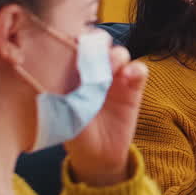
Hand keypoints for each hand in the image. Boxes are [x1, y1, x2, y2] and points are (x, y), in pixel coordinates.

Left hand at [66, 38, 148, 186]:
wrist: (99, 155)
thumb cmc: (75, 133)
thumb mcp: (65, 115)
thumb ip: (64, 97)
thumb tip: (55, 82)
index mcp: (73, 72)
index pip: (74, 45)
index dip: (74, 39)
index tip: (72, 44)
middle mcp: (95, 70)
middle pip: (99, 43)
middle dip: (97, 43)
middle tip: (94, 54)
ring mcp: (116, 76)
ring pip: (119, 53)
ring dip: (116, 56)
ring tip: (112, 68)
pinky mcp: (133, 87)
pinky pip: (139, 70)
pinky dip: (136, 69)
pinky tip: (130, 77)